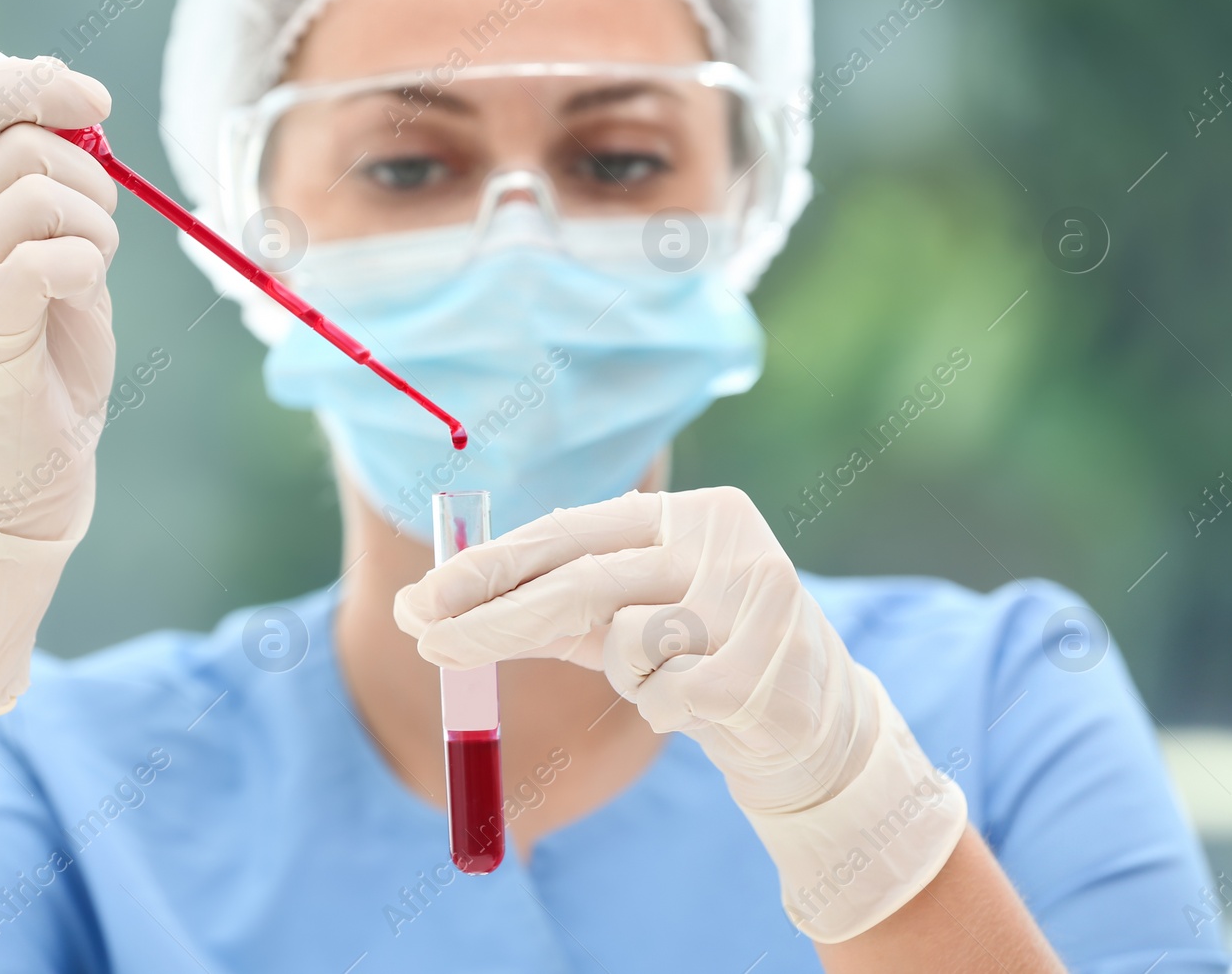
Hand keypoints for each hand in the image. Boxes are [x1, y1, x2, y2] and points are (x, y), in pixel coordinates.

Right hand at [0, 51, 118, 714]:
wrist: (25, 465)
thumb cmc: (44, 351)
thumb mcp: (47, 244)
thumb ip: (44, 173)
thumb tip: (61, 94)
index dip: (35, 84)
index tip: (98, 103)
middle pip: (26, 148)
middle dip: (94, 184)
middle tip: (99, 236)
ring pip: (43, 197)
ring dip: (98, 232)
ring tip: (86, 277)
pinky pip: (49, 255)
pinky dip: (87, 266)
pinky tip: (81, 294)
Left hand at [395, 486, 967, 941]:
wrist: (808, 717)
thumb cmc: (692, 652)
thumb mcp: (620, 617)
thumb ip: (541, 605)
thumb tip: (425, 611)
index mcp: (682, 513)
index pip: (568, 531)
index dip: (489, 567)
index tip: (423, 599)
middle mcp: (721, 539)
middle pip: (582, 582)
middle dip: (495, 620)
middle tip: (430, 647)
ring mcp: (751, 599)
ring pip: (625, 648)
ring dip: (624, 676)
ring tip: (667, 676)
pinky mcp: (763, 666)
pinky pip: (664, 700)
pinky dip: (663, 709)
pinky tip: (703, 704)